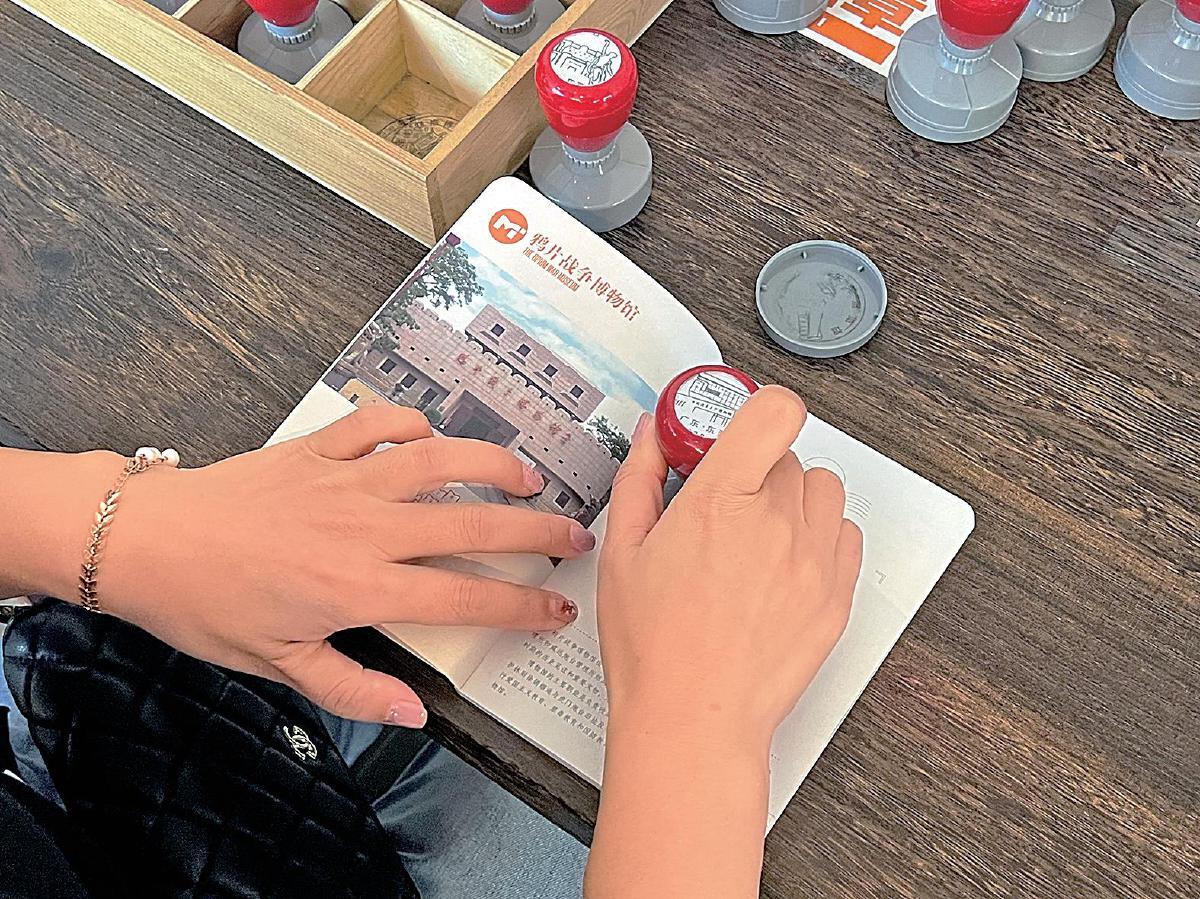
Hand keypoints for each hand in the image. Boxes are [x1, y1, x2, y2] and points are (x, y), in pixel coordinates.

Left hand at [46, 407, 595, 725]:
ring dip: (492, 463)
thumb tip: (413, 713)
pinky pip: (378, 423)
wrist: (146, 542)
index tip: (558, 608)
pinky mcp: (317, 450)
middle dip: (536, 529)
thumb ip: (352, 689)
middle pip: (473, 524)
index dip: (522, 604)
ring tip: (527, 474)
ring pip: (439, 460)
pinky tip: (429, 434)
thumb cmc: (207, 607)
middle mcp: (366, 527)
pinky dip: (411, 421)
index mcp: (361, 586)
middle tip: (574, 533)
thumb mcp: (278, 665)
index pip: (465, 595)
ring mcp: (344, 481)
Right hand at [598, 386, 862, 748]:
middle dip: (754, 468)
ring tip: (757, 534)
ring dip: (793, 497)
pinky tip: (783, 564)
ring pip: (823, 489)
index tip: (729, 425)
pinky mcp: (836, 595)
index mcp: (721, 500)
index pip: (774, 410)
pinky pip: (844, 534)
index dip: (755, 407)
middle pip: (787, 454)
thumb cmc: (654, 647)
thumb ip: (640, 479)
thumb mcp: (623, 551)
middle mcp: (777, 522)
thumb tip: (651, 436)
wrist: (693, 718)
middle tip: (723, 502)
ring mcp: (814, 560)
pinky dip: (819, 536)